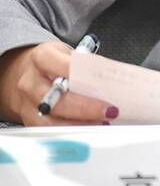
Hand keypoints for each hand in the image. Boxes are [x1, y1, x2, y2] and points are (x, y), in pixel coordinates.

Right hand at [0, 42, 117, 126]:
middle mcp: (30, 82)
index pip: (63, 66)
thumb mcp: (67, 54)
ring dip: (79, 124)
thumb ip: (85, 64)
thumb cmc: (52, 63)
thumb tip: (110, 77)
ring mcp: (27, 104)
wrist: (23, 73)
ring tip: (101, 123)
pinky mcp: (28, 120)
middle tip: (108, 110)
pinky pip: (49, 131)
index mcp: (42, 58)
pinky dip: (70, 131)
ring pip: (51, 121)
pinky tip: (87, 128)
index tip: (103, 84)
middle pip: (57, 100)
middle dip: (86, 108)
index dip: (83, 77)